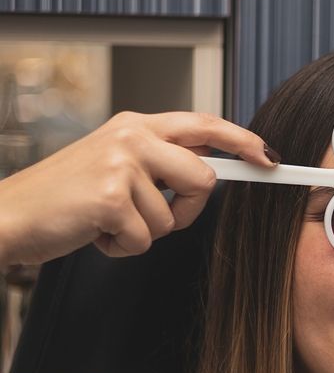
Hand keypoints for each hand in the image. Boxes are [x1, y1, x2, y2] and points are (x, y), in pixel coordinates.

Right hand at [0, 111, 276, 265]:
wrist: (7, 215)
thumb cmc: (64, 198)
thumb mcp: (114, 164)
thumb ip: (158, 159)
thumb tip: (208, 164)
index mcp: (135, 124)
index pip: (204, 124)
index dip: (242, 140)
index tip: (269, 157)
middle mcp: (131, 136)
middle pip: (204, 178)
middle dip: (190, 209)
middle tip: (157, 218)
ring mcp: (121, 164)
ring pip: (175, 216)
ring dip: (145, 232)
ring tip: (107, 222)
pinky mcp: (111, 196)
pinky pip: (146, 239)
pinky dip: (122, 248)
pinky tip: (94, 232)